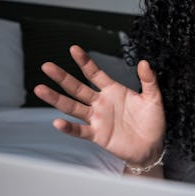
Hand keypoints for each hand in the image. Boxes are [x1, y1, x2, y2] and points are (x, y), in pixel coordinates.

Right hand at [33, 45, 165, 165]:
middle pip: (77, 87)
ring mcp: (97, 118)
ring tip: (40, 89)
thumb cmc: (152, 122)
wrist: (152, 147)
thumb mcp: (153, 98)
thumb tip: (144, 62)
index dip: (84, 61)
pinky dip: (68, 128)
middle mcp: (101, 102)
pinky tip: (57, 122)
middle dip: (62, 77)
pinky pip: (80, 130)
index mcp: (113, 90)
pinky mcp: (97, 135)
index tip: (73, 48)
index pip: (94, 73)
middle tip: (47, 66)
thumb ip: (148, 80)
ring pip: (72, 106)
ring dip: (56, 99)